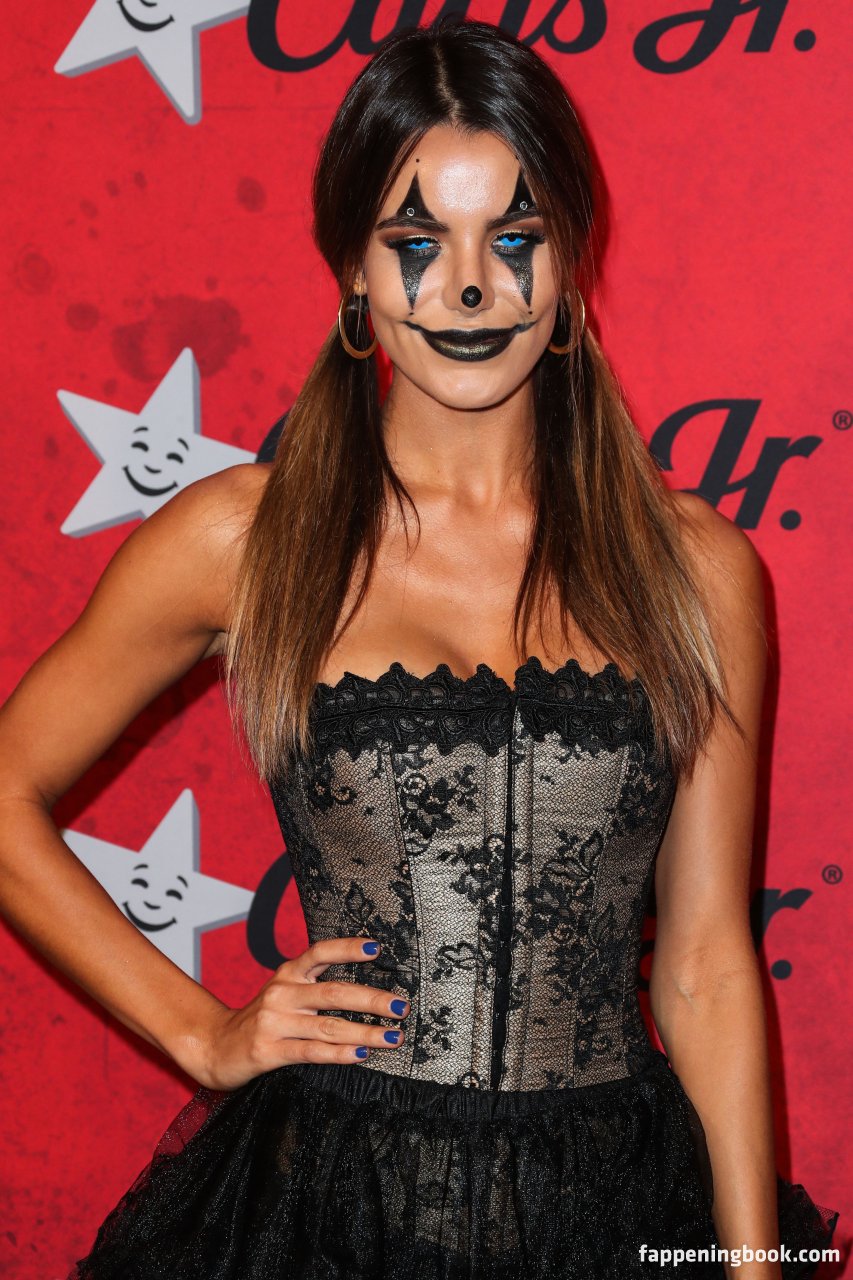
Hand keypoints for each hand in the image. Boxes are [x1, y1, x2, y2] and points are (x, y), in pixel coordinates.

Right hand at [187, 937, 409, 1089]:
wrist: (214, 1047)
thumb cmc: (262, 1020)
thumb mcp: (284, 992)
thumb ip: (316, 987)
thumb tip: (368, 990)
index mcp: (288, 973)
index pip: (320, 953)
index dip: (347, 948)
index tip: (376, 949)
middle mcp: (282, 992)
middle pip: (334, 992)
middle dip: (372, 999)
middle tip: (401, 1006)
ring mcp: (274, 1022)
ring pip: (328, 1025)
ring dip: (366, 1032)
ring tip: (393, 1036)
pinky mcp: (269, 1051)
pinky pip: (312, 1051)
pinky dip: (340, 1053)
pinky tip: (361, 1055)